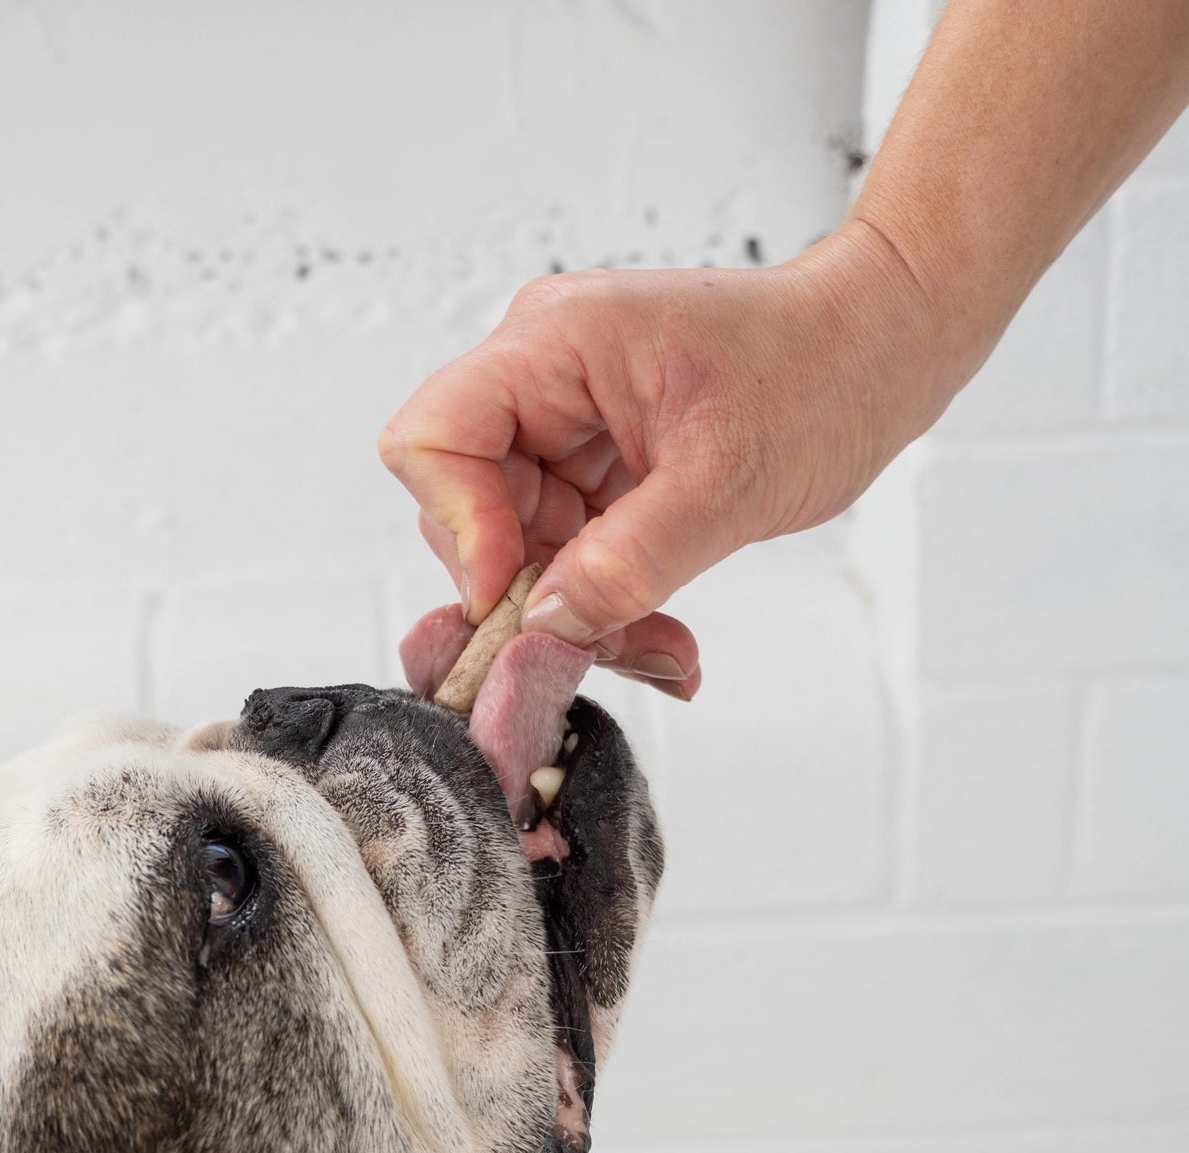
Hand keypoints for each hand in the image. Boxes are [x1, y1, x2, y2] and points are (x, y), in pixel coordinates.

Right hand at [379, 221, 967, 696]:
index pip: (433, 438)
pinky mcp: (592, 463)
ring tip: (656, 647)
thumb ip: (631, 561)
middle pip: (466, 505)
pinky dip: (603, 599)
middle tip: (602, 637)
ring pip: (516, 544)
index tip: (519, 595)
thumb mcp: (730, 480)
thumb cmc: (823, 370)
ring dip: (574, 609)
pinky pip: (564, 550)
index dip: (460, 527)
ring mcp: (564, 422)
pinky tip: (656, 631)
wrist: (880, 345)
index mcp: (555, 344)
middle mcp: (542, 376)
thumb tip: (545, 626)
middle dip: (529, 588)